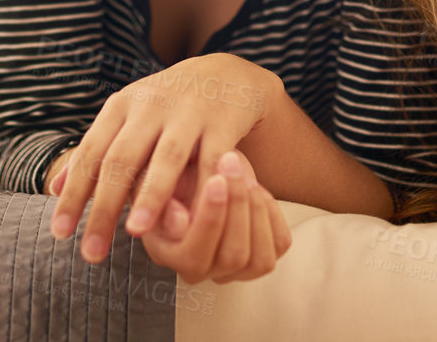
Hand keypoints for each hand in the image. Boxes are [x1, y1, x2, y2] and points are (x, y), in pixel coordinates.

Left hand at [47, 52, 278, 264]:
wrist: (224, 74)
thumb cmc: (166, 106)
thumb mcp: (127, 117)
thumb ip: (95, 152)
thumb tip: (55, 190)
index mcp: (120, 106)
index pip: (90, 154)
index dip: (74, 195)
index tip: (60, 234)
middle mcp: (150, 106)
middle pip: (121, 160)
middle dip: (104, 208)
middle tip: (91, 253)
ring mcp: (188, 112)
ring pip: (166, 158)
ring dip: (150, 196)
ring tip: (135, 233)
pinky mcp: (222, 121)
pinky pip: (212, 161)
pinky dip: (204, 190)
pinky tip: (197, 221)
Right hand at [136, 147, 292, 283]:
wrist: (196, 171)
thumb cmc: (173, 174)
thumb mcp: (157, 178)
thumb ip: (161, 197)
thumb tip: (179, 223)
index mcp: (168, 255)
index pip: (193, 255)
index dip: (210, 219)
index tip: (216, 180)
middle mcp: (201, 271)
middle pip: (232, 257)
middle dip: (237, 206)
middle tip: (233, 165)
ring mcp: (233, 268)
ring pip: (260, 259)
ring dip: (257, 212)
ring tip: (246, 178)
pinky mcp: (260, 256)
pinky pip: (279, 245)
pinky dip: (273, 215)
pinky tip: (257, 190)